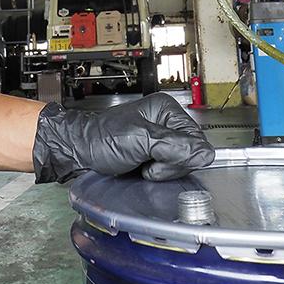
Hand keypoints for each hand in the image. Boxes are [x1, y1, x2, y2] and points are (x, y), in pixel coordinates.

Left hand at [32, 94, 215, 182]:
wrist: (78, 151)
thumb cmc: (101, 139)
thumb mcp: (139, 140)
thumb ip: (173, 147)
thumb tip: (205, 154)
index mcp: (166, 109)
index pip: (196, 140)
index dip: (180, 156)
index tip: (157, 161)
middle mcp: (166, 122)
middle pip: (190, 153)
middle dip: (169, 165)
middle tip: (146, 164)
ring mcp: (160, 139)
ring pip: (180, 164)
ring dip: (162, 172)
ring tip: (141, 166)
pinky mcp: (153, 154)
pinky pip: (168, 169)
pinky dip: (157, 174)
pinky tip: (142, 171)